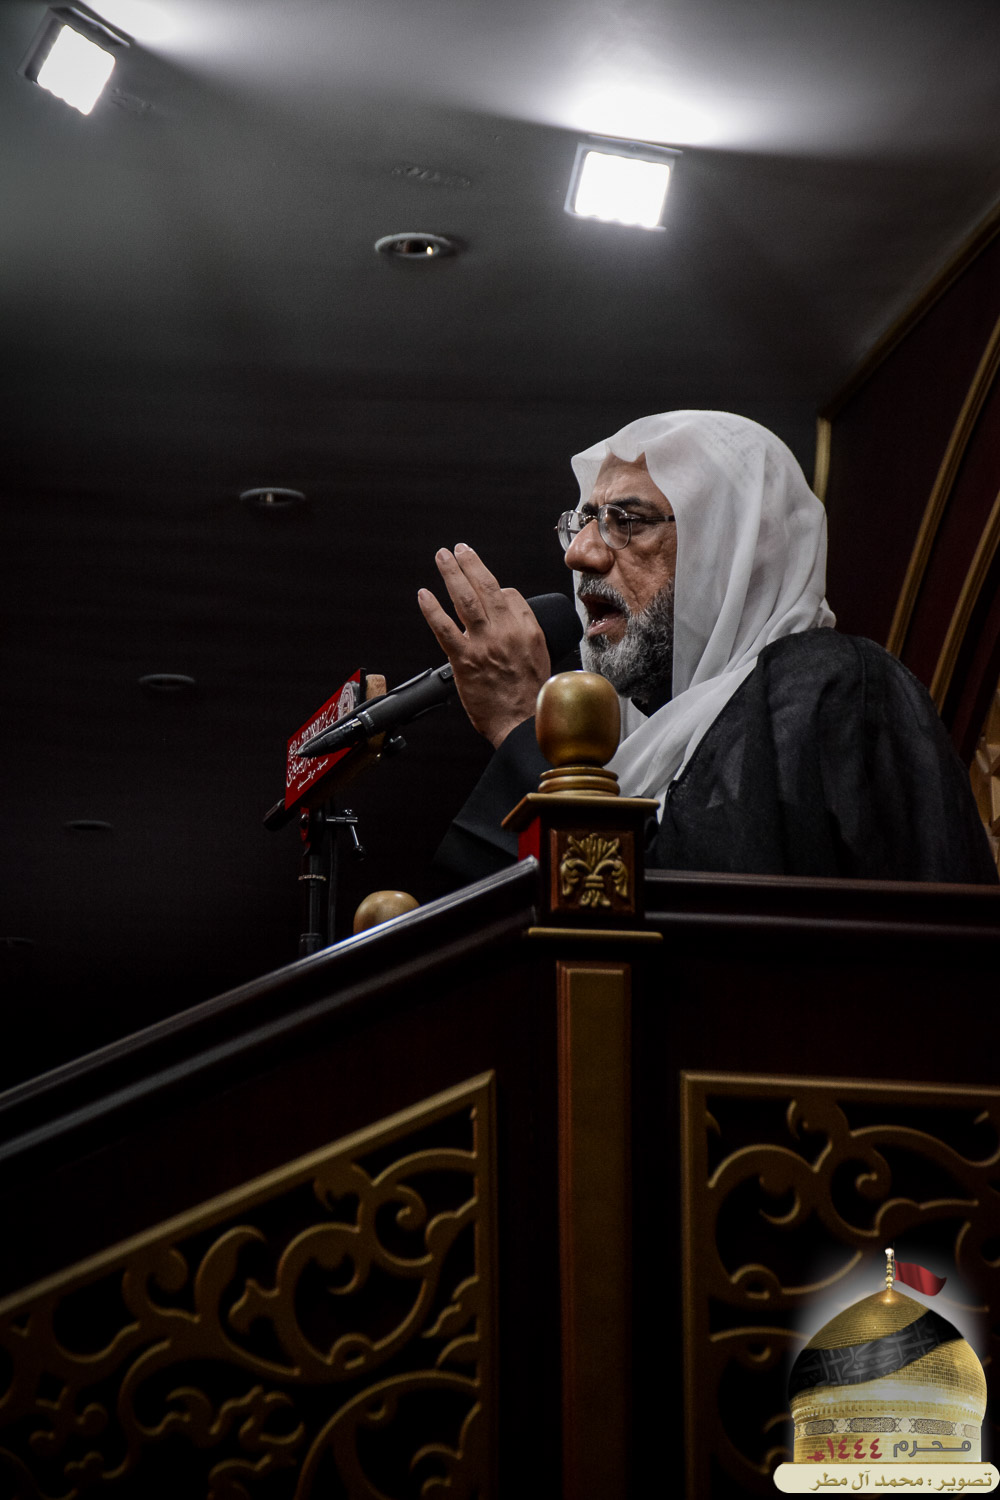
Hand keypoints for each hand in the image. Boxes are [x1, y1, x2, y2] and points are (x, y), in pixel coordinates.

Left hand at [418, 544, 550, 747]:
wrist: (523, 722)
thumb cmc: (532, 695)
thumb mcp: (540, 654)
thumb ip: (525, 629)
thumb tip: (510, 609)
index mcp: (527, 629)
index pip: (509, 595)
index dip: (495, 588)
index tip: (486, 586)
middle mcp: (506, 632)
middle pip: (486, 587)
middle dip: (470, 563)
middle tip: (458, 549)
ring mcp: (484, 644)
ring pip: (465, 600)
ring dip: (451, 574)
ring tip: (443, 558)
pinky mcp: (464, 660)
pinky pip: (444, 628)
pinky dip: (432, 609)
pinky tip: (424, 595)